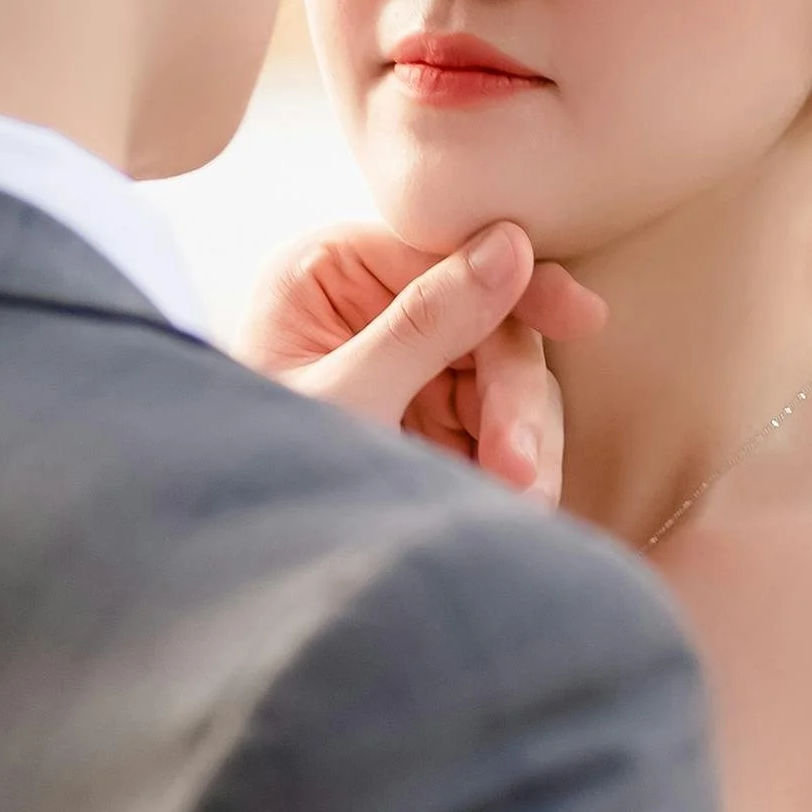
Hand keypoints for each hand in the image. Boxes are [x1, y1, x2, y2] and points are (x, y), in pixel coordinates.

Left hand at [236, 218, 606, 503]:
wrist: (231, 565)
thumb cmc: (260, 472)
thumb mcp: (343, 396)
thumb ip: (425, 323)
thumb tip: (508, 245)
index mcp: (329, 272)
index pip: (443, 258)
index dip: (519, 287)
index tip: (581, 318)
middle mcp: (370, 307)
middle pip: (487, 326)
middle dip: (511, 402)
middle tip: (519, 469)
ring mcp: (406, 367)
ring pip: (503, 384)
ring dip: (522, 443)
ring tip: (520, 503)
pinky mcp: (427, 424)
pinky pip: (496, 432)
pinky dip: (513, 469)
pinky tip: (514, 506)